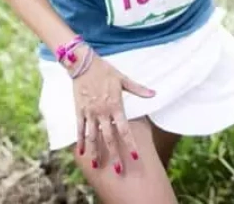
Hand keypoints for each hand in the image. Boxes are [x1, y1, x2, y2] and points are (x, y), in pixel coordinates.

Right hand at [71, 52, 154, 174]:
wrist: (83, 63)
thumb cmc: (105, 71)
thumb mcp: (123, 79)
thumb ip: (138, 89)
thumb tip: (154, 94)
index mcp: (115, 106)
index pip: (124, 129)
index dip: (130, 144)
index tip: (135, 157)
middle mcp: (102, 112)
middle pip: (109, 138)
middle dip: (114, 155)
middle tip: (119, 171)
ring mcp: (90, 112)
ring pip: (93, 136)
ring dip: (95, 151)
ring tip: (96, 166)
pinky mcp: (79, 110)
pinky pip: (79, 128)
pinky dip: (80, 141)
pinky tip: (80, 153)